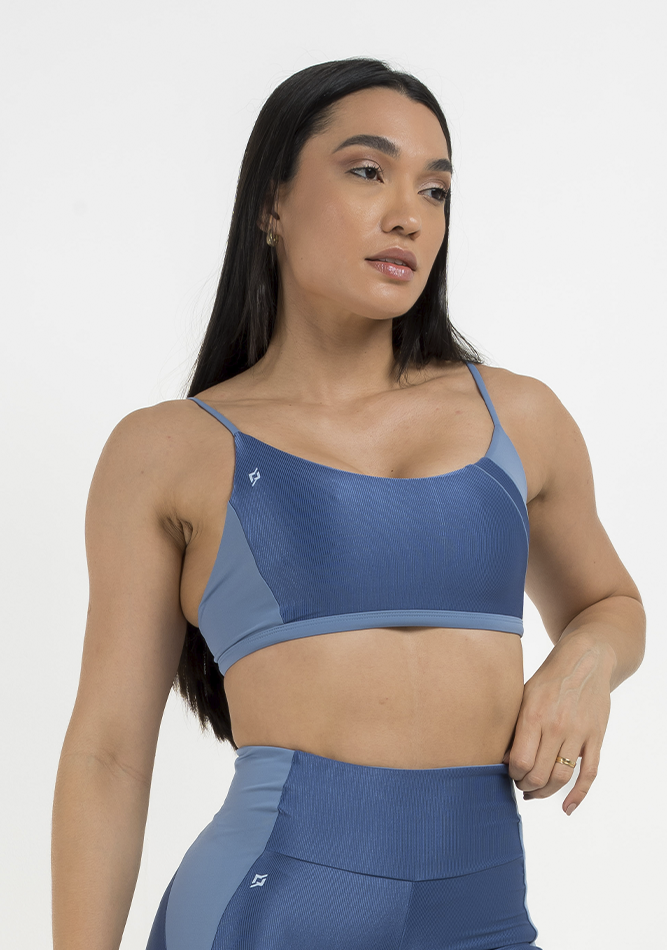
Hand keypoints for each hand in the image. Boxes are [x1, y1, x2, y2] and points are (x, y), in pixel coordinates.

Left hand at [502, 635, 613, 814]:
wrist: (584, 660)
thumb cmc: (547, 679)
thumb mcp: (523, 695)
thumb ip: (515, 726)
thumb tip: (504, 759)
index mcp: (534, 714)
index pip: (520, 761)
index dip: (512, 774)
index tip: (510, 773)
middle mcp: (557, 725)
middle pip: (539, 774)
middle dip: (526, 786)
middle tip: (522, 785)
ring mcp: (579, 733)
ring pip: (561, 777)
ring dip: (546, 792)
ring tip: (536, 793)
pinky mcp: (596, 737)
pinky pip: (589, 773)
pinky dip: (578, 795)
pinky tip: (567, 808)